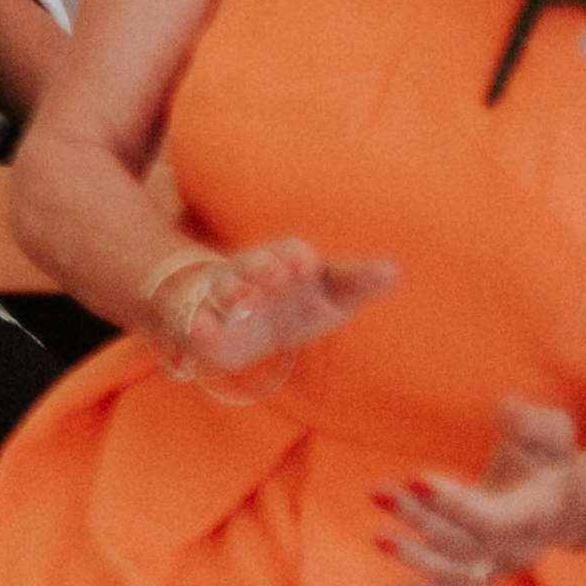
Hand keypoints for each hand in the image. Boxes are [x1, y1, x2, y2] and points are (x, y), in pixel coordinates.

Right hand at [159, 234, 395, 377]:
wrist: (227, 318)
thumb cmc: (289, 304)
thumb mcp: (326, 297)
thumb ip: (356, 283)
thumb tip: (392, 270)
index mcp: (282, 265)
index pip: (291, 254)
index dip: (297, 259)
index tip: (307, 267)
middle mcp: (248, 276)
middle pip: (251, 265)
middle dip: (262, 269)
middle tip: (276, 278)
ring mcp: (220, 299)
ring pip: (222, 290)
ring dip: (233, 293)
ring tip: (244, 304)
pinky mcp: (198, 325)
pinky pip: (194, 322)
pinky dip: (197, 324)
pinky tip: (203, 330)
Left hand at [384, 401, 585, 585]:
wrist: (563, 501)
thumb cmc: (547, 461)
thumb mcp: (550, 434)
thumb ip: (531, 423)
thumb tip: (509, 408)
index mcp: (534, 514)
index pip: (494, 519)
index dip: (456, 504)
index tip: (416, 478)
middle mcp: (516, 548)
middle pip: (465, 544)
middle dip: (420, 520)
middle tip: (378, 492)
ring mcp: (498, 565)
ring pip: (456, 571)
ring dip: (415, 557)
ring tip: (376, 536)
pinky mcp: (482, 573)